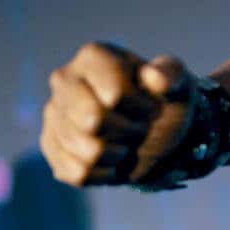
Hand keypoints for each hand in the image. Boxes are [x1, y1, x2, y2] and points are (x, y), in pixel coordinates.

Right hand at [41, 43, 195, 184]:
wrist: (158, 131)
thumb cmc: (166, 101)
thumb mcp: (179, 85)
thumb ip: (172, 74)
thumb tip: (154, 76)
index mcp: (93, 57)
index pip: (114, 94)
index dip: (141, 108)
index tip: (150, 105)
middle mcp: (63, 80)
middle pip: (92, 121)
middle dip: (127, 130)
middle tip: (138, 126)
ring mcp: (53, 114)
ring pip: (87, 151)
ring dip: (119, 153)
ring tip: (126, 141)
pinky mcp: (50, 146)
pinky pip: (78, 172)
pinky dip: (105, 172)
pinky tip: (112, 158)